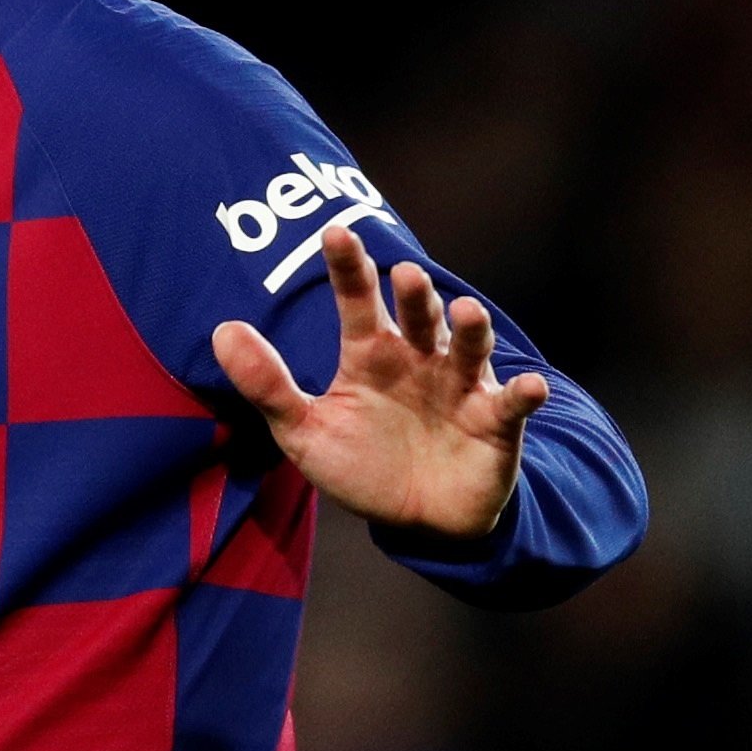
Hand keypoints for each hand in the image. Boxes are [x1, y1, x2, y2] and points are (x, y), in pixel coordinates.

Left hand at [211, 225, 547, 539]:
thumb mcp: (303, 430)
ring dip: (470, 330)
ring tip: (465, 311)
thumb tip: (220, 330)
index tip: (336, 231)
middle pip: (418, 316)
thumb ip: (266, 383)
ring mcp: (460, 388)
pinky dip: (523, 394)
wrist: (417, 519)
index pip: (357, 301)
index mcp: (370, 354)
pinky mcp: (495, 424)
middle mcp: (419, 359)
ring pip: (468, 349)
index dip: (348, 268)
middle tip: (405, 273)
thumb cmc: (361, 463)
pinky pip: (511, 405)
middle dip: (415, 295)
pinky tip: (530, 386)